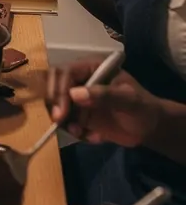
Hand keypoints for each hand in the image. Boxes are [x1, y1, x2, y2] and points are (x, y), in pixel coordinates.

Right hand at [46, 57, 160, 146]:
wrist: (150, 128)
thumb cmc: (143, 108)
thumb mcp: (129, 100)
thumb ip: (105, 95)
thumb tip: (74, 94)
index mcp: (91, 68)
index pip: (65, 72)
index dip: (59, 89)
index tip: (62, 112)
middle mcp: (80, 80)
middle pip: (53, 84)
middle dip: (54, 103)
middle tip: (59, 121)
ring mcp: (78, 98)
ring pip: (56, 103)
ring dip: (63, 120)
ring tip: (80, 133)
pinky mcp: (79, 114)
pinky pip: (66, 121)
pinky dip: (74, 131)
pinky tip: (92, 137)